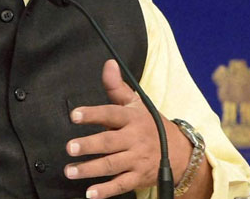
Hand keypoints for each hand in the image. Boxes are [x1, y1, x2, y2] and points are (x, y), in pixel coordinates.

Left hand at [64, 59, 190, 198]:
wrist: (179, 152)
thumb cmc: (149, 123)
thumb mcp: (136, 103)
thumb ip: (117, 86)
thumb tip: (108, 63)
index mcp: (132, 118)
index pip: (111, 113)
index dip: (93, 113)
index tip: (74, 115)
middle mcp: (134, 139)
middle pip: (109, 142)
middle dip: (89, 145)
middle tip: (70, 147)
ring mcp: (137, 160)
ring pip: (112, 165)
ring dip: (90, 169)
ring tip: (70, 171)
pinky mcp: (138, 178)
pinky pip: (121, 185)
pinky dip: (106, 191)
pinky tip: (90, 193)